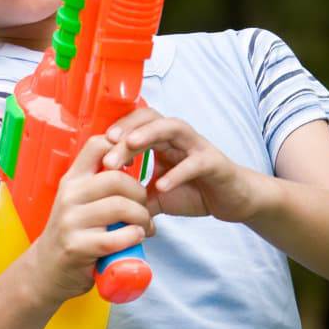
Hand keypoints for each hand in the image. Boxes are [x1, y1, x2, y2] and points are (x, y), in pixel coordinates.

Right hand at [27, 135, 152, 302]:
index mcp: (72, 180)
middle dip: (140, 194)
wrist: (47, 268)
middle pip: (117, 178)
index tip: (134, 166)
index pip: (97, 145)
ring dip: (142, 218)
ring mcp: (71, 221)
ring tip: (144, 227)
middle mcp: (69, 196)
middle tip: (145, 208)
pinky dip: (134, 237)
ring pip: (120, 207)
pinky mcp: (77, 246)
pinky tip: (135, 239)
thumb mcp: (78, 201)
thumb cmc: (73, 233)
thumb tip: (137, 170)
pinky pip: (117, 237)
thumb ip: (99, 185)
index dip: (123, 149)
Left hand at [102, 108, 260, 222]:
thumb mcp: (158, 196)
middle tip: (107, 150)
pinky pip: (194, 163)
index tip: (97, 148)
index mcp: (161, 140)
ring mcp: (196, 147)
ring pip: (172, 128)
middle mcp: (177, 137)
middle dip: (126, 130)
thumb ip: (136, 198)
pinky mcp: (214, 163)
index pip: (135, 124)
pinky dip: (177, 172)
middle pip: (149, 120)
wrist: (232, 200)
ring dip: (148, 134)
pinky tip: (161, 184)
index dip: (116, 130)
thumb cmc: (194, 191)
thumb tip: (109, 209)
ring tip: (129, 146)